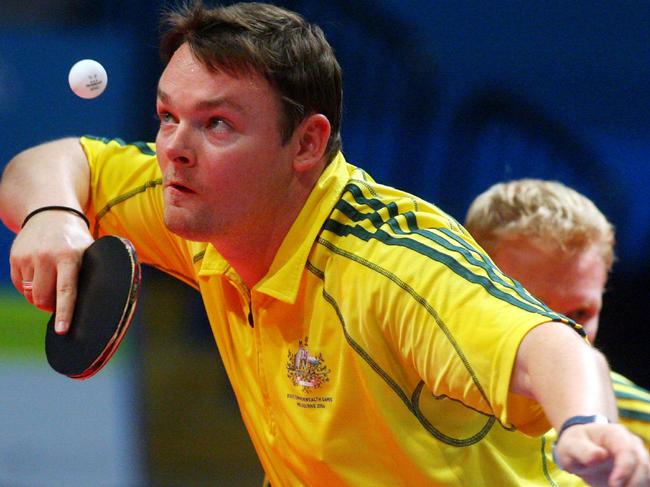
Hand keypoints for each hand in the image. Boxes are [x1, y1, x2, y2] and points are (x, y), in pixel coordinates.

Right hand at [9, 210, 93, 333]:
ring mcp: (27, 257)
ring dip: (40, 298)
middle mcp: (46, 257)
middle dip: (50, 308)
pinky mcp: (14, 258)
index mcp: (69, 257)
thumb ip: (91, 271)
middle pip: (43, 298)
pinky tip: (40, 277)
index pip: (66, 290)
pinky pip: (21, 286)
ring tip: (51, 286)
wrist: (50, 213)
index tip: (63, 329)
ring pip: (31, 295)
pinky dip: (30, 289)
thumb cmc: (75, 239)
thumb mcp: (89, 249)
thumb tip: (104, 298)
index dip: (64, 312)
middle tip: (58, 306)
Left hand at [555, 422, 649, 485]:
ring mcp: (638, 455)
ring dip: (637, 486)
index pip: (627, 450)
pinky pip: (645, 481)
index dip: (624, 469)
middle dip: (633, 483)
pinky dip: (637, 486)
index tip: (614, 484)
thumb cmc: (575, 444)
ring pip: (646, 474)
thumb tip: (600, 455)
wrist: (581, 447)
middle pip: (642, 465)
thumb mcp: (570, 445)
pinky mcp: (639, 469)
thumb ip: (583, 450)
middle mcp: (631, 443)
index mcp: (614, 433)